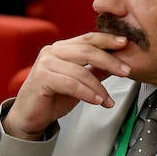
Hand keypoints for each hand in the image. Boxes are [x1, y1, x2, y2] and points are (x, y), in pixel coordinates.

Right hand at [2, 32, 131, 139]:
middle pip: (86, 50)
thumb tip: (117, 63)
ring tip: (108, 100)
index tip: (125, 43)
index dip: (107, 39)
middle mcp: (52, 51)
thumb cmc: (53, 97)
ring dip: (99, 87)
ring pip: (80, 71)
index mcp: (62, 48)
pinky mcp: (41, 78)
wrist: (30, 116)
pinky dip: (87, 93)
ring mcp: (45, 63)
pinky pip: (71, 84)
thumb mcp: (79, 82)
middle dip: (109, 61)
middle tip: (126, 71)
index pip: (88, 39)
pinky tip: (97, 101)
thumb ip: (95, 70)